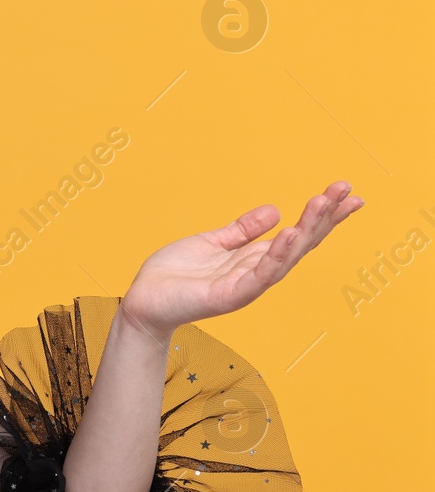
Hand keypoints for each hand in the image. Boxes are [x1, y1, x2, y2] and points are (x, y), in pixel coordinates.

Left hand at [120, 179, 363, 339]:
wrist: (143, 300)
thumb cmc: (174, 275)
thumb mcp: (211, 243)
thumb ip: (241, 230)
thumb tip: (274, 211)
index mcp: (253, 258)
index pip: (297, 234)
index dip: (322, 215)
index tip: (346, 192)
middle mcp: (257, 272)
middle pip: (301, 243)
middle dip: (324, 217)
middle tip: (347, 191)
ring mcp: (246, 286)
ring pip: (285, 257)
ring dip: (306, 230)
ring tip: (322, 204)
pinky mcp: (229, 296)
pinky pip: (259, 275)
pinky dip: (276, 256)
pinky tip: (289, 234)